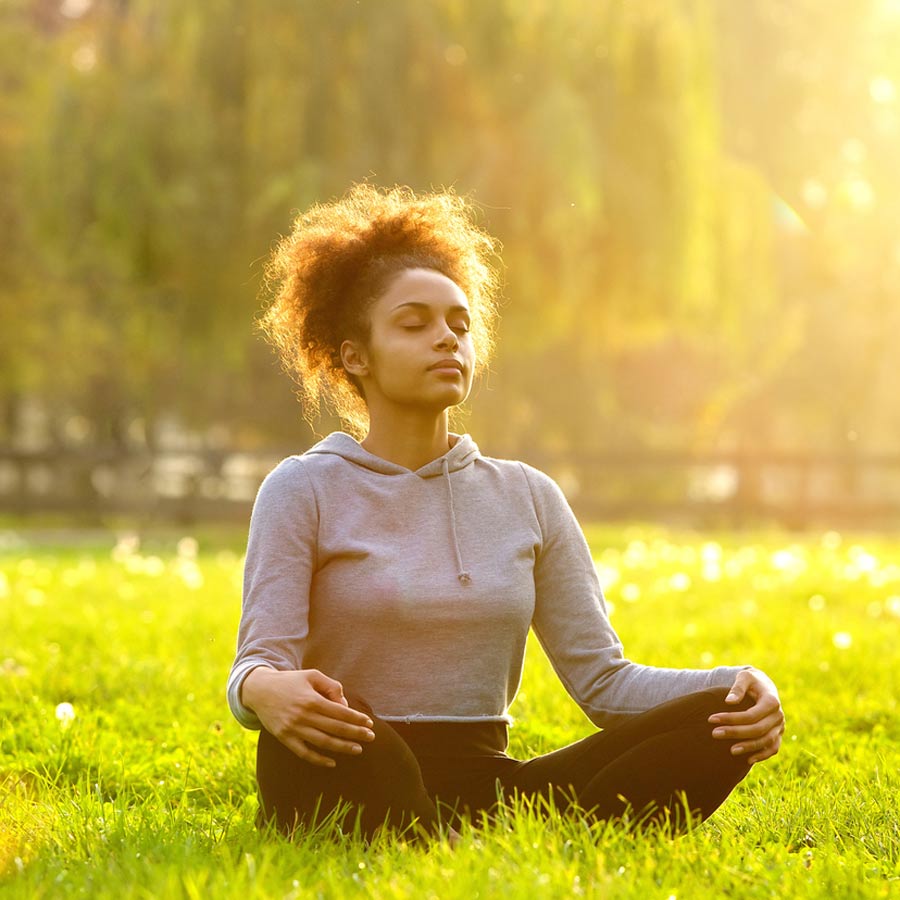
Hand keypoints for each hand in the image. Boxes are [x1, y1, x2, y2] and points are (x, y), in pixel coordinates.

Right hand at [241, 667, 375, 766]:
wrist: (260, 691)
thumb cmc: (291, 681)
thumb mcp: (312, 676)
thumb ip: (331, 687)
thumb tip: (344, 706)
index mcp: (311, 699)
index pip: (340, 712)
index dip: (356, 719)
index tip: (369, 723)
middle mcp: (303, 716)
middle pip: (335, 728)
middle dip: (355, 733)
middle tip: (371, 737)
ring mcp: (293, 729)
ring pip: (322, 742)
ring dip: (342, 747)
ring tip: (358, 749)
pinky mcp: (284, 738)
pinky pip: (304, 753)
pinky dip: (318, 760)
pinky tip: (332, 762)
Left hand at [708, 668, 784, 764]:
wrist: (763, 686)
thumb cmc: (750, 681)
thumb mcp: (744, 677)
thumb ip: (738, 687)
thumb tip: (729, 701)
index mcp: (771, 700)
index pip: (751, 714)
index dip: (732, 718)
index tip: (711, 719)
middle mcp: (778, 715)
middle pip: (757, 729)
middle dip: (735, 733)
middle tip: (715, 734)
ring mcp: (780, 727)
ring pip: (766, 741)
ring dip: (749, 747)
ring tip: (731, 750)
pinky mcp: (778, 734)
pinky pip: (773, 748)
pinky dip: (762, 755)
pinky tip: (747, 760)